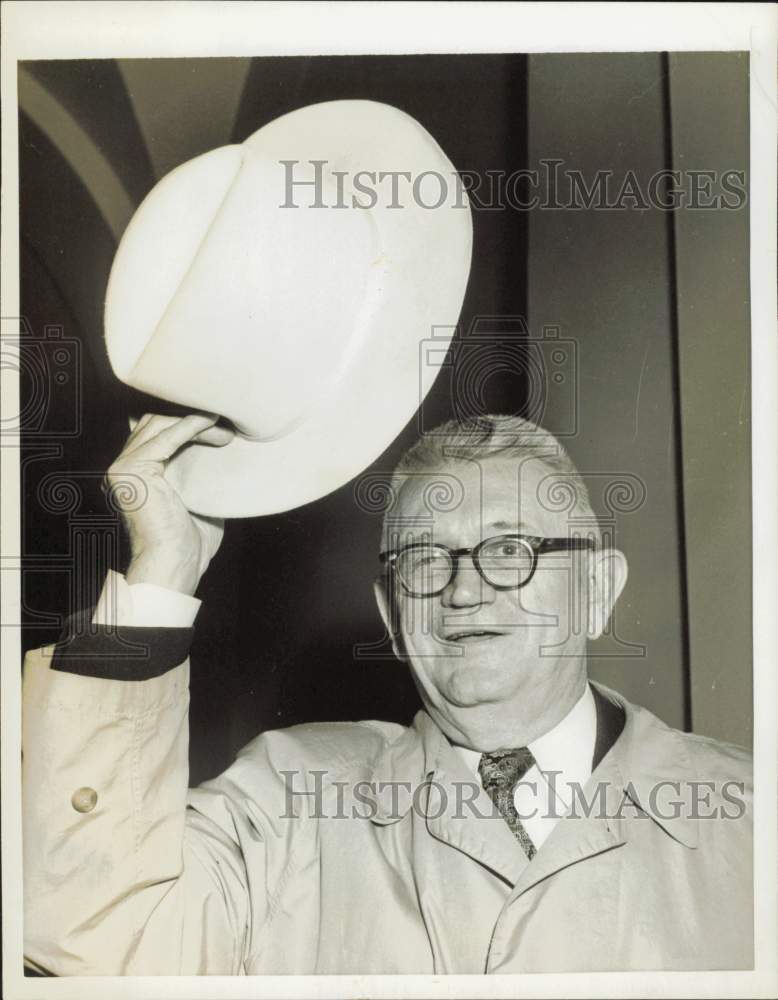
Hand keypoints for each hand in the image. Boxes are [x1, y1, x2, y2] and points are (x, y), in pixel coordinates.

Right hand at [105, 413, 233, 595]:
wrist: (175, 564)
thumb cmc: (189, 543)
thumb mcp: (200, 499)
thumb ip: (201, 474)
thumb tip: (226, 454)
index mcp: (137, 474)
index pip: (156, 433)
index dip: (186, 423)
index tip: (219, 426)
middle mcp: (125, 468)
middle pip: (154, 423)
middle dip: (191, 419)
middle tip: (226, 428)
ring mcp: (124, 468)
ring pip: (158, 424)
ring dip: (194, 422)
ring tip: (224, 433)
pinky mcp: (131, 470)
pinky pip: (164, 437)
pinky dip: (189, 425)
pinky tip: (210, 423)